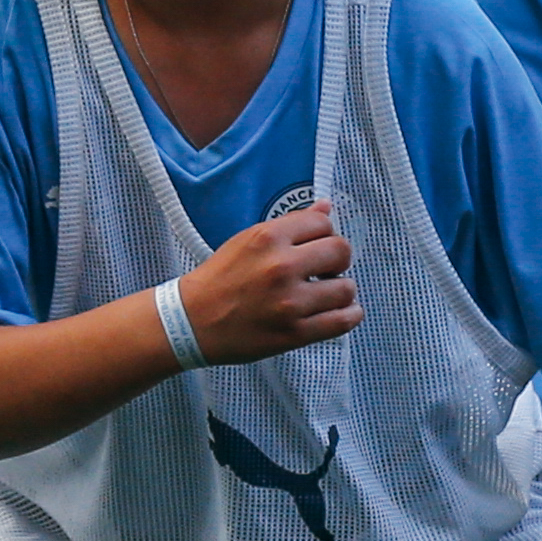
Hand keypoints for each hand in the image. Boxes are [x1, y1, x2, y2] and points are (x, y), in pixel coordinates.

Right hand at [184, 203, 357, 363]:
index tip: (318, 245)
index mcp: (268, 238)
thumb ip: (290, 224)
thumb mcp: (248, 240)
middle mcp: (281, 267)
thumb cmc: (219, 279)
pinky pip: (341, 322)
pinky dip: (349, 315)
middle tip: (325, 269)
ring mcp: (290, 303)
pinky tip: (341, 311)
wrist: (192, 321)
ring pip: (346, 288)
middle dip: (338, 259)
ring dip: (342, 290)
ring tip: (327, 293)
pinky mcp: (294, 333)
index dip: (325, 233)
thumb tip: (326, 206)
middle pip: (341, 251)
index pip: (323, 223)